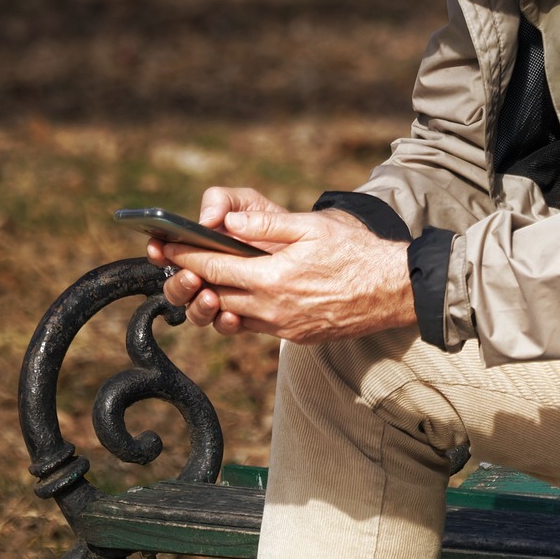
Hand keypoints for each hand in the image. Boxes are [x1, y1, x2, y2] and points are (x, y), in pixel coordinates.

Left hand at [151, 189, 415, 341]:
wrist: (394, 290)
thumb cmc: (358, 254)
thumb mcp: (314, 227)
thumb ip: (269, 224)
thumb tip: (228, 222)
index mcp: (272, 277)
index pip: (212, 267)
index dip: (184, 255)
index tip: (165, 245)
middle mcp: (272, 307)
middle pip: (214, 294)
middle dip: (189, 277)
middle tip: (174, 262)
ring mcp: (284, 326)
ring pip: (230, 316)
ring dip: (211, 299)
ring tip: (201, 281)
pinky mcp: (296, 336)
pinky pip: (255, 327)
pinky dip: (238, 313)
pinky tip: (238, 297)